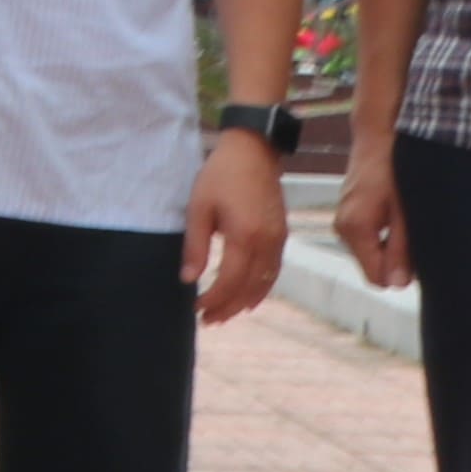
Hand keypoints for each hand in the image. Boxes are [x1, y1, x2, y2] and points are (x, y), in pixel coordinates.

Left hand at [183, 131, 286, 325]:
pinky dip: (261, 289)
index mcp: (245, 236)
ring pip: (264, 283)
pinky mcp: (282, 235)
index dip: (214, 299)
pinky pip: (274, 271)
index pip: (230, 281)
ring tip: (225, 315)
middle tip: (208, 321)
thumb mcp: (199, 208)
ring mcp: (278, 240)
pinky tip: (249, 298)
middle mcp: (267, 243)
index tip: (196, 308)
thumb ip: (195, 246)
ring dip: (245, 303)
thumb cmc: (221, 176)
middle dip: (228, 308)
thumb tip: (188, 279)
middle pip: (249, 288)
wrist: (254, 151)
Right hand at [333, 137, 407, 290]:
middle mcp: (342, 227)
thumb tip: (398, 284)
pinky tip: (395, 211)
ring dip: (389, 243)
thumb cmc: (396, 168)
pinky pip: (366, 236)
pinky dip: (382, 232)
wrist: (378, 136)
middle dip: (395, 257)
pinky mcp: (347, 211)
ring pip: (370, 250)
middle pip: (372, 265)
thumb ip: (401, 250)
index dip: (399, 273)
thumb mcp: (406, 212)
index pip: (375, 277)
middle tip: (414, 231)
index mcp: (355, 229)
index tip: (417, 254)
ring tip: (405, 217)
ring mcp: (342, 218)